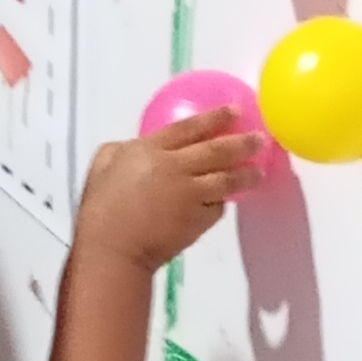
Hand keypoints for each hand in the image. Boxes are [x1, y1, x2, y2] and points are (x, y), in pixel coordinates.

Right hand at [76, 114, 262, 272]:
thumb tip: (139, 147)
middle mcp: (175, 168)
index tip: (234, 111)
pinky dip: (222, 203)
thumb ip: (123, 150)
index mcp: (150, 151)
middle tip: (260, 138)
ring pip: (226, 180)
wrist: (113, 249)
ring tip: (258, 171)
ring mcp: (190, 195)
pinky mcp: (198, 220)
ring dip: (246, 174)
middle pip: (216, 150)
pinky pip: (217, 208)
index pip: (189, 128)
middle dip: (242, 142)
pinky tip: (226, 200)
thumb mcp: (102, 164)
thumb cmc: (100, 209)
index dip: (214, 118)